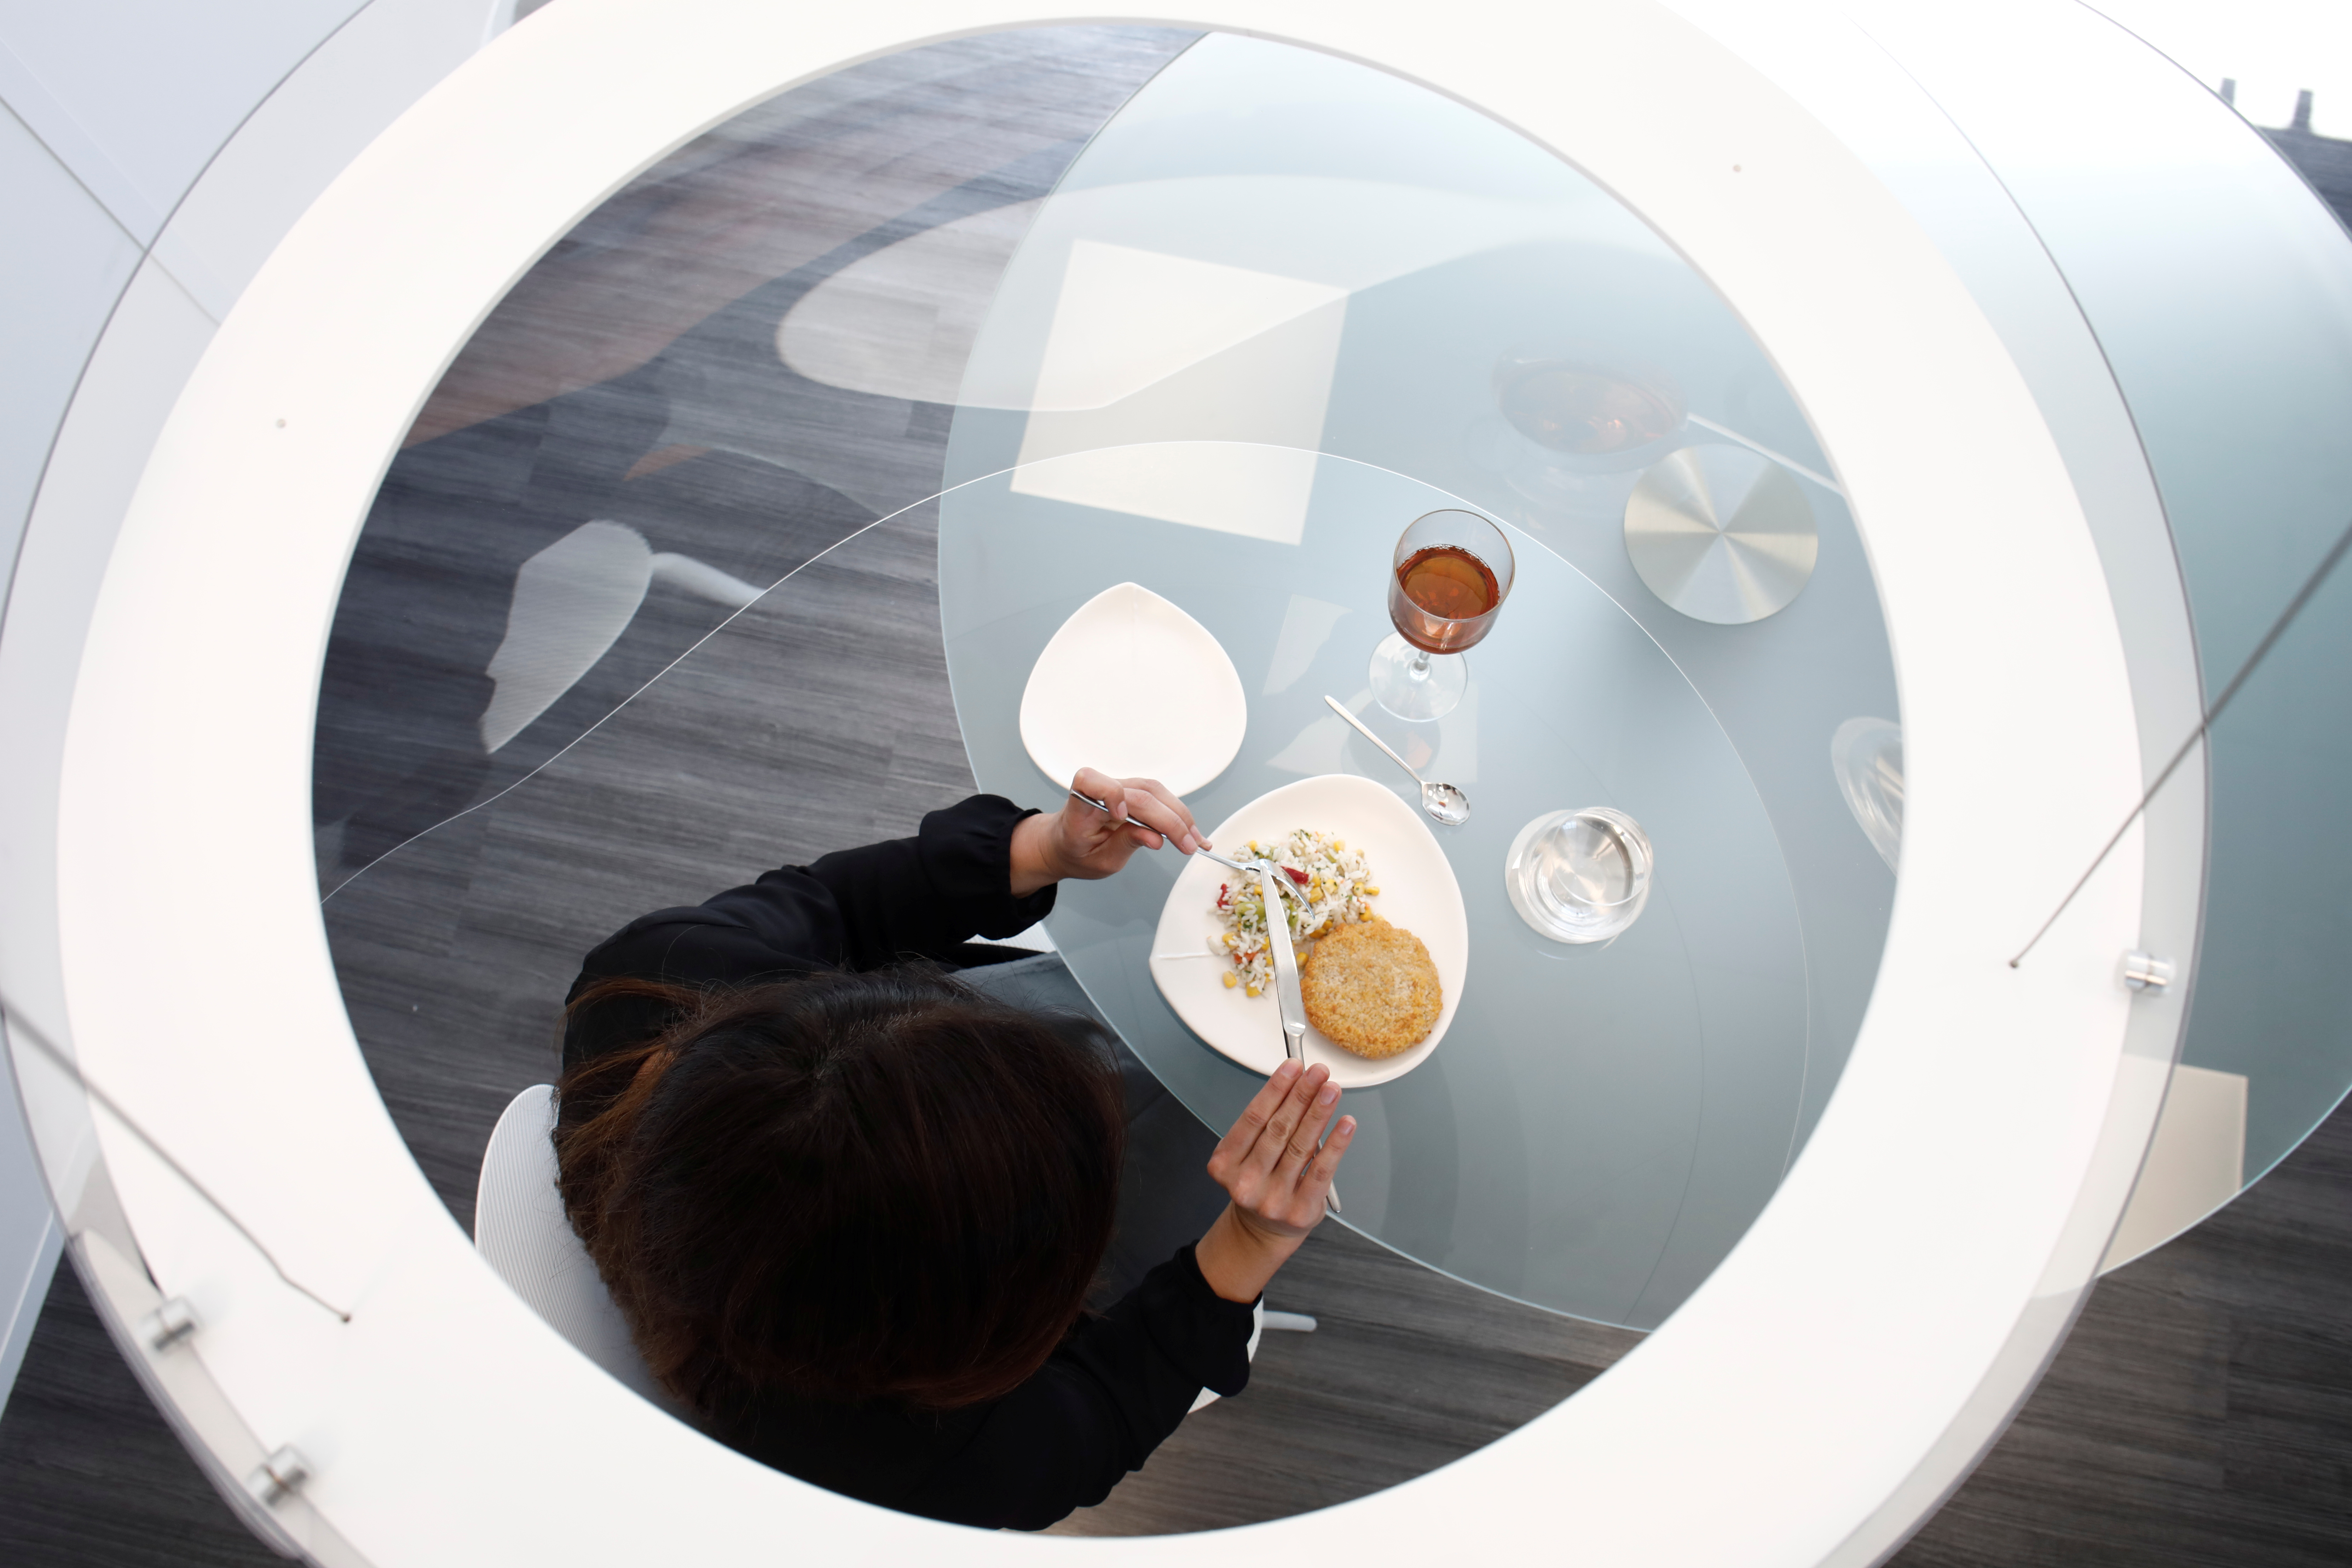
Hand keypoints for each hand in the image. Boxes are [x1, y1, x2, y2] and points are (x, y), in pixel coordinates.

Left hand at [1008, 767, 1205, 894]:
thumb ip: (1125, 846)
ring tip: (1194, 840)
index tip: (1121, 816)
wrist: (1066, 844)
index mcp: (1080, 807)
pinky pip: (1158, 795)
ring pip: (1154, 791)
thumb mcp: (1099, 862)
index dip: (1110, 793)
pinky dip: (1176, 813)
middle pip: (1140, 793)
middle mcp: (1099, 791)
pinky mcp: (1132, 791)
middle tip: (1188, 846)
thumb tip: (1155, 838)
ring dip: (1179, 815)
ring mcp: (1118, 787)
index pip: (1091, 782)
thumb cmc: (1077, 852)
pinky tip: (1189, 831)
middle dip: (1169, 820)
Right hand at [1194, 1060, 1355, 1303]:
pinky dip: (1336, 1144)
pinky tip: (1346, 1123)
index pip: (1253, 1118)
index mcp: (1225, 1164)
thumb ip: (1265, 1123)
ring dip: (1319, 1112)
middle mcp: (1246, 1182)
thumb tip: (1296, 1081)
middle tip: (1318, 1072)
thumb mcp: (1245, 1154)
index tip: (1293, 1066)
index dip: (1275, 1089)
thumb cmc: (1257, 1182)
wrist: (1262, 1231)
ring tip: (1332, 1089)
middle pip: (1278, 1129)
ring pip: (1300, 1146)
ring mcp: (1273, 1199)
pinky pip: (1322, 1170)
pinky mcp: (1300, 1210)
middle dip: (1301, 1095)